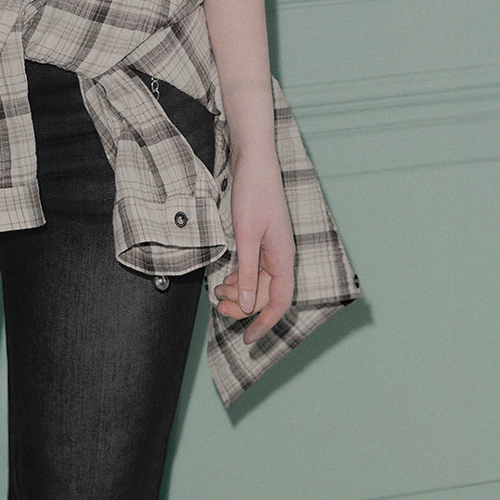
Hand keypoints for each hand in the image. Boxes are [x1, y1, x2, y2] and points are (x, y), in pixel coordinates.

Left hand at [214, 152, 293, 343]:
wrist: (253, 159)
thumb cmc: (254, 192)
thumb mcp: (246, 234)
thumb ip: (246, 271)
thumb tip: (245, 305)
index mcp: (282, 257)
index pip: (278, 302)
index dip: (264, 324)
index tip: (247, 340)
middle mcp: (279, 255)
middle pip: (265, 294)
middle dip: (243, 306)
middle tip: (218, 308)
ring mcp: (270, 246)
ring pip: (257, 281)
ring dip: (239, 291)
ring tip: (217, 293)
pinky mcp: (260, 237)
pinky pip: (252, 267)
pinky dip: (238, 276)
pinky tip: (225, 277)